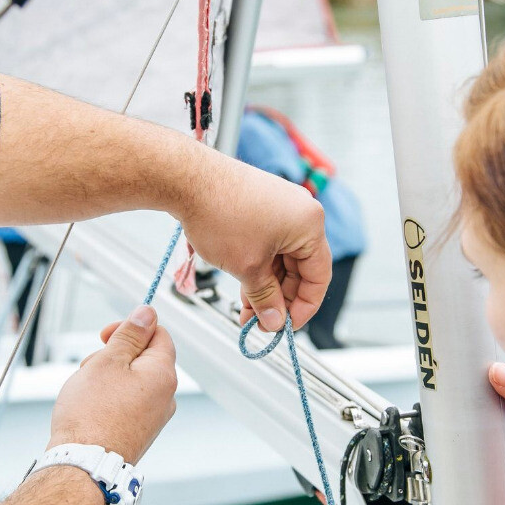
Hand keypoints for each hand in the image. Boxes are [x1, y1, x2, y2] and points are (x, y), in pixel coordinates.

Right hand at [49, 305, 176, 462]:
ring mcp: (155, 416)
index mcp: (164, 374)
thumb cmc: (92, 414)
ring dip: (108, 377)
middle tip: (91, 367)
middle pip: (144, 358)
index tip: (106, 335)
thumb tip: (147, 313)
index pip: (159, 335)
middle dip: (115, 356)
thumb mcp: (108, 361)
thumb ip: (130, 335)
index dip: (132, 328)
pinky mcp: (141, 430)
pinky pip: (128, 402)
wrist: (84, 464)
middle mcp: (166, 396)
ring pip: (132, 381)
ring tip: (87, 392)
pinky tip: (90, 409)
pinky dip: (109, 398)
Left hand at [178, 152, 331, 332]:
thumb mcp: (247, 268)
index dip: (304, 307)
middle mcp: (301, 212)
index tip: (287, 326)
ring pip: (281, 259)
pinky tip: (244, 288)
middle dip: (279, 299)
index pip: (319, 276)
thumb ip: (266, 299)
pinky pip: (269, 244)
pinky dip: (258, 267)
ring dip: (266, 287)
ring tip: (247, 311)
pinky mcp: (262, 205)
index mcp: (310, 225)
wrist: (185, 178)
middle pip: (300, 269)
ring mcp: (282, 206)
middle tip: (262, 322)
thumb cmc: (219, 213)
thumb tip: (274, 321)